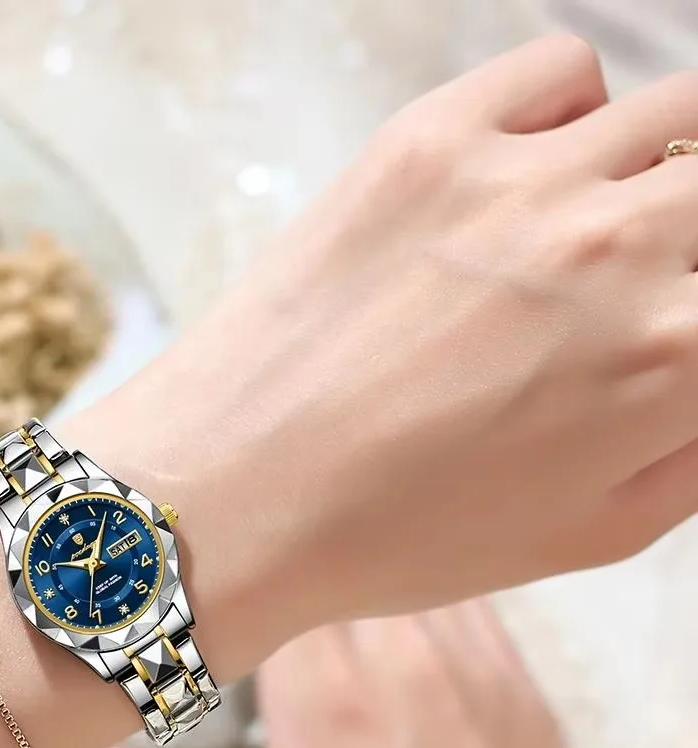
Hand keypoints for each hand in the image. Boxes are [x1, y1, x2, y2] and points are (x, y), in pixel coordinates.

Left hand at [0, 38, 697, 747]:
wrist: (232, 495)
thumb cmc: (396, 538)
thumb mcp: (591, 534)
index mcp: (678, 359)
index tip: (671, 330)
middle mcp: (623, 245)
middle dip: (693, 245)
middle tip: (637, 290)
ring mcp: (523, 178)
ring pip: (672, 113)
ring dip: (659, 170)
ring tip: (597, 231)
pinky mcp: (431, 139)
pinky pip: (559, 72)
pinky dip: (573, 112)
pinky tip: (533, 175)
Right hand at [48, 601, 666, 747]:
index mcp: (326, 695)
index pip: (262, 568)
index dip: (217, 548)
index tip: (175, 553)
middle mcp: (401, 651)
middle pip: (325, 545)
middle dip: (270, 541)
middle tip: (223, 556)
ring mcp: (469, 652)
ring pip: (392, 556)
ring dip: (338, 555)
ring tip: (292, 564)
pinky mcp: (515, 671)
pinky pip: (454, 585)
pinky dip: (406, 579)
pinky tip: (378, 606)